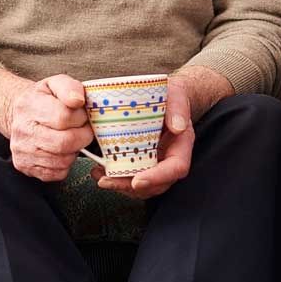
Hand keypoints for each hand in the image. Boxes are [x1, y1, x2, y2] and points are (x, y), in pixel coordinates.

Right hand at [6, 75, 93, 181]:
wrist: (20, 114)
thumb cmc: (43, 100)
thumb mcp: (55, 84)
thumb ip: (70, 88)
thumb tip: (78, 100)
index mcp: (29, 105)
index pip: (63, 117)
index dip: (81, 117)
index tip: (82, 115)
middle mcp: (22, 130)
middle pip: (64, 142)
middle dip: (83, 137)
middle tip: (84, 130)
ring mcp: (22, 150)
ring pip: (63, 160)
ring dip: (75, 151)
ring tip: (71, 138)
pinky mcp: (25, 166)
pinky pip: (57, 173)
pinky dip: (66, 163)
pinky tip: (62, 150)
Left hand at [94, 72, 195, 199]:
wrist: (165, 95)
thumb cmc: (171, 95)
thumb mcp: (176, 95)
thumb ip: (178, 109)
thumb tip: (177, 127)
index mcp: (182, 145)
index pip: (176, 168)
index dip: (157, 177)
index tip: (137, 180)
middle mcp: (169, 158)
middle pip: (156, 184)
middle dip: (131, 187)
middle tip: (107, 181)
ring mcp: (155, 161)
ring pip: (142, 186)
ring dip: (120, 186)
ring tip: (99, 177)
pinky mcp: (142, 160)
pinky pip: (131, 176)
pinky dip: (116, 178)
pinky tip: (99, 171)